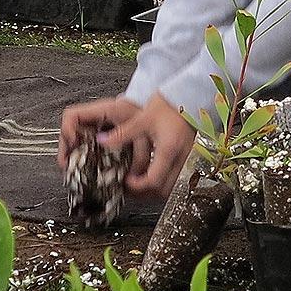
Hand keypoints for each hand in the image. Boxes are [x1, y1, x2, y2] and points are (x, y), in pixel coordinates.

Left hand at [62, 93, 197, 196]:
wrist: (186, 97)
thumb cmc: (168, 106)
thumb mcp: (142, 118)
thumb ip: (122, 133)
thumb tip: (103, 142)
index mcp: (168, 149)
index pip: (154, 180)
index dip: (138, 185)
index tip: (126, 181)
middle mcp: (180, 158)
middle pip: (163, 190)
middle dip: (145, 193)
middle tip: (129, 186)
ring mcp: (186, 160)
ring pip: (171, 187)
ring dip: (154, 190)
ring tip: (138, 182)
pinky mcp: (187, 159)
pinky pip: (176, 179)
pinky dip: (163, 182)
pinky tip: (152, 174)